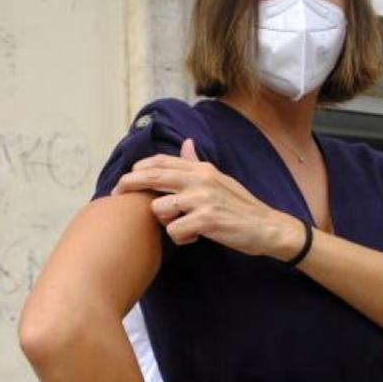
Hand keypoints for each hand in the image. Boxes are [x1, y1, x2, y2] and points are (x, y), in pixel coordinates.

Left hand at [112, 140, 302, 259]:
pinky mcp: (206, 220)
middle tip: (115, 194)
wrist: (267, 226)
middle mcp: (200, 179)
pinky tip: (194, 237)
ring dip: (165, 222)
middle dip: (129, 184)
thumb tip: (186, 143)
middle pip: (152, 176)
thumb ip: (197, 164)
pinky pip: (174, 230)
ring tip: (182, 227)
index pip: (161, 161)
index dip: (139, 168)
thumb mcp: (219, 179)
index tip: (126, 179)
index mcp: (201, 169)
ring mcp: (203, 199)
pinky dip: (180, 238)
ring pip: (160, 208)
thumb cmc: (240, 206)